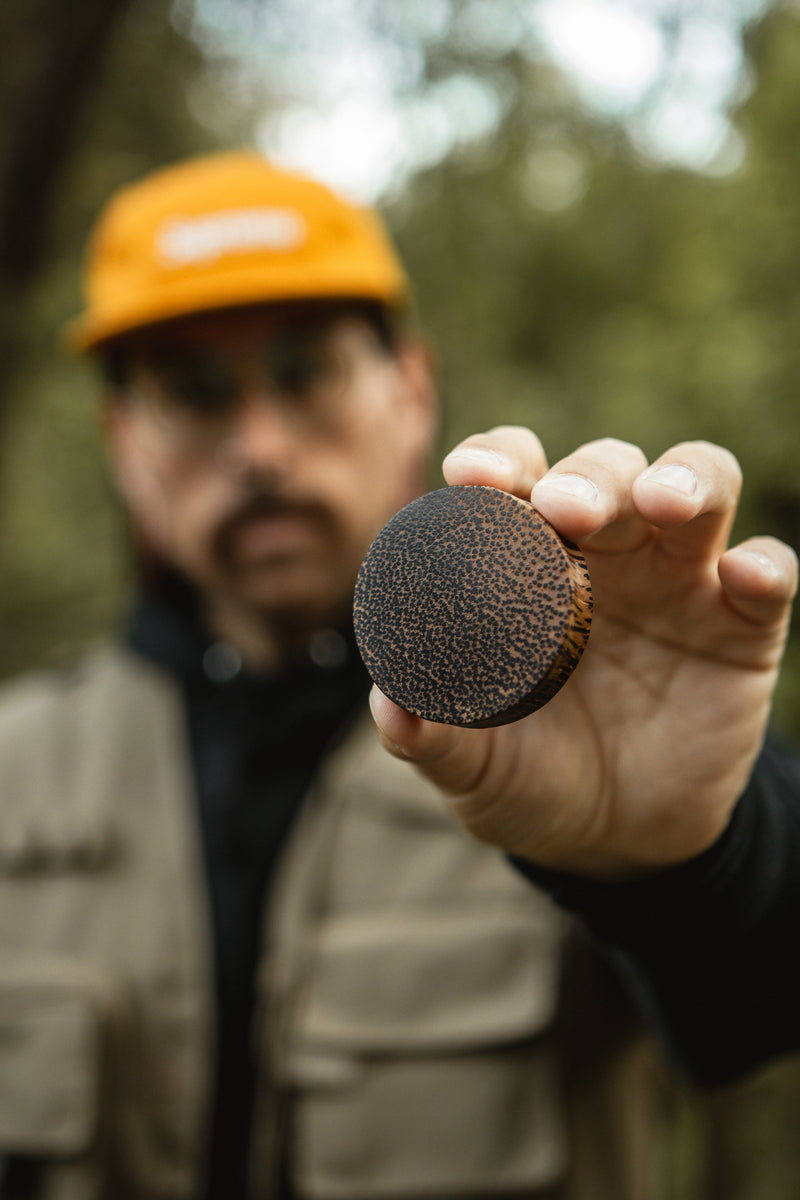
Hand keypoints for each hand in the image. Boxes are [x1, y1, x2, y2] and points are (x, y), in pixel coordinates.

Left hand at [368, 428, 797, 878]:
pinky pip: (768, 573)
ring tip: (660, 502)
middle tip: (563, 509)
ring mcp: (680, 581)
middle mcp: (607, 553)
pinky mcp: (743, 626)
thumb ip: (435, 737)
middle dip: (586, 475)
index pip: (515, 480)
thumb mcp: (477, 769)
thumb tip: (389, 705)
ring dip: (683, 479)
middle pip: (605, 469)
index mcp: (528, 563)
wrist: (616, 842)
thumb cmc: (532, 779)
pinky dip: (764, 565)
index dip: (497, 461)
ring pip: (698, 485)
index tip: (472, 477)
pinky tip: (743, 578)